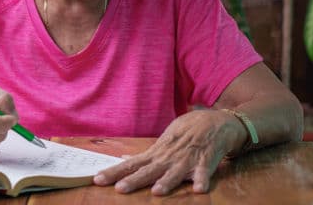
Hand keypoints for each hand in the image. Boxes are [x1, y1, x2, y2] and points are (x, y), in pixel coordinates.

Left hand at [93, 110, 244, 194]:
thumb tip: (125, 160)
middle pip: (148, 170)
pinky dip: (202, 179)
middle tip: (120, 189)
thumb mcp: (163, 142)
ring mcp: (187, 159)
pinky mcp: (206, 160)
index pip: (131, 164)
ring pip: (175, 172)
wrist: (214, 121)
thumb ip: (147, 155)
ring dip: (167, 182)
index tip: (98, 179)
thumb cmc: (186, 132)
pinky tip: (199, 189)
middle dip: (134, 180)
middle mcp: (168, 157)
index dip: (114, 172)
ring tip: (157, 192)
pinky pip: (205, 172)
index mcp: (156, 153)